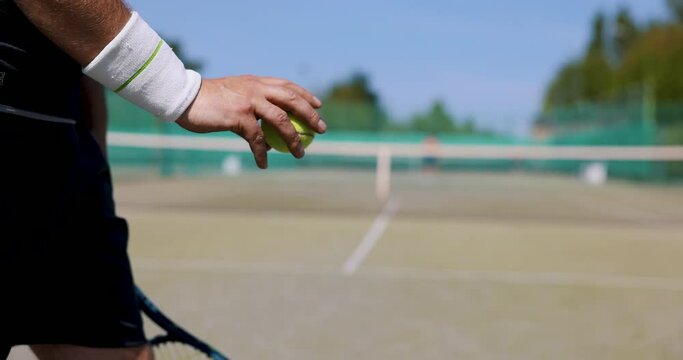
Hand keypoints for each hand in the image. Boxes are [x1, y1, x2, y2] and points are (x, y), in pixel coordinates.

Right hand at [176, 75, 325, 168]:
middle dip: (310, 115)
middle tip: (321, 129)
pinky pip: (257, 139)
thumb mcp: (233, 95)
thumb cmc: (207, 100)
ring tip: (300, 153)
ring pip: (280, 120)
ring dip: (293, 139)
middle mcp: (256, 89)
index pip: (287, 85)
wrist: (184, 97)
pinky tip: (264, 163)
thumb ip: (250, 104)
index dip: (305, 95)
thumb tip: (265, 128)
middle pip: (291, 100)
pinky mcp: (239, 117)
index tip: (318, 106)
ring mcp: (248, 101)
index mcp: (255, 82)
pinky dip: (262, 153)